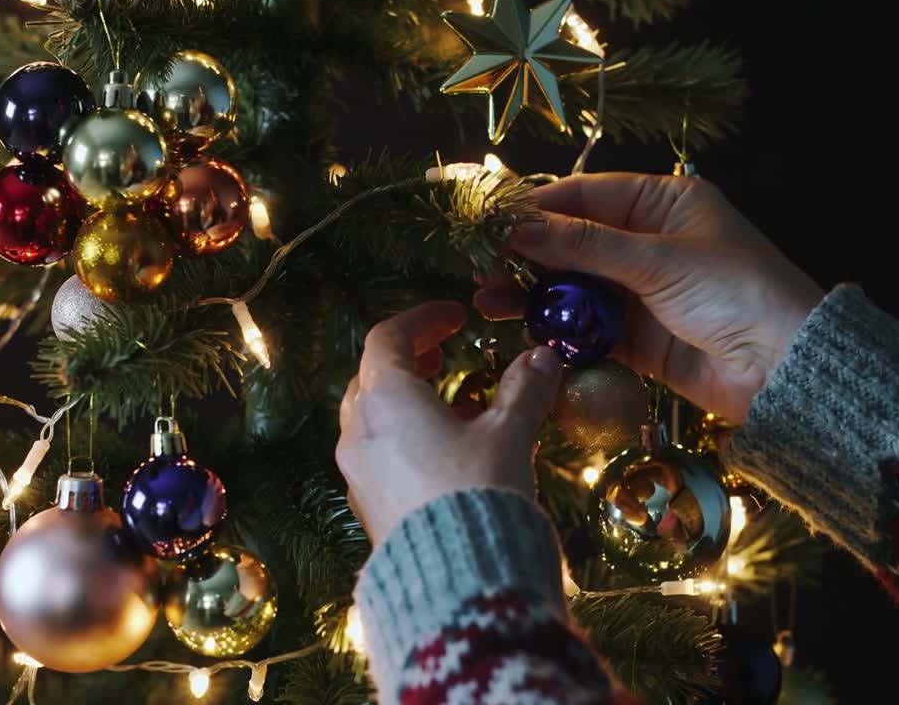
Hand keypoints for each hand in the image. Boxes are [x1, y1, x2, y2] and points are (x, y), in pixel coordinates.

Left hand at [336, 301, 562, 543]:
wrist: (456, 581)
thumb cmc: (478, 492)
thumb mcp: (509, 434)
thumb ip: (524, 390)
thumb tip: (542, 358)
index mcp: (384, 399)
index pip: (387, 338)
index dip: (422, 320)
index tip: (455, 316)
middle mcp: (358, 432)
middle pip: (371, 378)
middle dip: (408, 362)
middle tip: (443, 357)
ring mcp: (356, 473)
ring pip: (372, 421)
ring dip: (409, 404)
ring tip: (457, 407)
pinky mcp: (368, 509)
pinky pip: (379, 458)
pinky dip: (406, 441)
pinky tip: (447, 456)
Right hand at [475, 174, 823, 422]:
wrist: (784, 370)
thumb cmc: (736, 293)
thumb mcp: (658, 260)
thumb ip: (584, 246)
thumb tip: (517, 227)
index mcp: (662, 204)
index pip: (583, 196)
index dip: (535, 208)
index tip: (489, 222)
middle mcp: (646, 242)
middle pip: (569, 241)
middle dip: (523, 254)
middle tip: (479, 267)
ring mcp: (637, 290)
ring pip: (570, 286)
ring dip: (530, 293)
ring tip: (487, 302)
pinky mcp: (632, 336)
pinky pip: (582, 326)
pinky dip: (553, 327)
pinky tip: (519, 328)